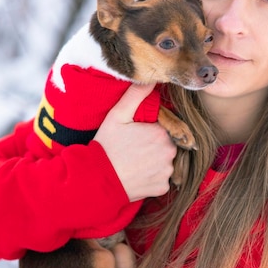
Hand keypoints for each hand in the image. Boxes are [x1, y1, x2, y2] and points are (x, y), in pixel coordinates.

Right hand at [93, 84, 176, 200]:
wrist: (98, 179)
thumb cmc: (107, 146)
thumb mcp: (117, 115)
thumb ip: (136, 95)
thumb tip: (151, 79)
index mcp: (162, 134)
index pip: (164, 129)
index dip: (150, 131)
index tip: (137, 135)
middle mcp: (170, 153)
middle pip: (167, 145)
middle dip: (155, 146)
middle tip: (134, 149)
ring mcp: (167, 172)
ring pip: (166, 163)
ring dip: (155, 162)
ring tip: (134, 162)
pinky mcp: (162, 188)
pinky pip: (162, 180)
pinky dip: (152, 178)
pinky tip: (137, 175)